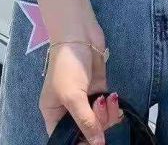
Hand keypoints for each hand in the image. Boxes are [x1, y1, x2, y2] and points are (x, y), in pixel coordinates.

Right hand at [39, 25, 122, 144]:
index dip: (78, 143)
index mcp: (54, 115)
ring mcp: (85, 100)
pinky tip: (114, 98)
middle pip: (85, 132)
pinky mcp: (99, 89)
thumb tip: (98, 144)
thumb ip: (85, 121)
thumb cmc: (67, 65)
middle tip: (99, 108)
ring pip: (99, 121)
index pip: (64, 139)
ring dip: (107, 115)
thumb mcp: (72, 96)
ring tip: (107, 99)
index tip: (92, 141)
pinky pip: (108, 108)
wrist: (79, 34)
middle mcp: (69, 110)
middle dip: (97, 126)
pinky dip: (113, 107)